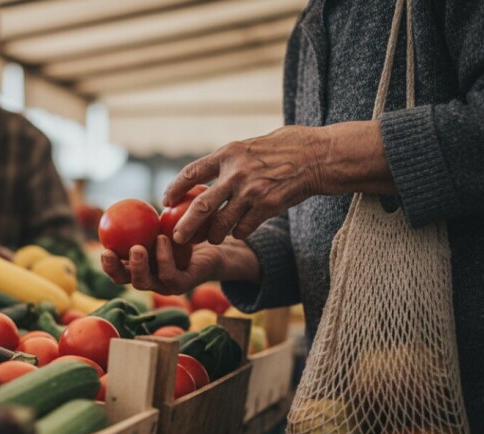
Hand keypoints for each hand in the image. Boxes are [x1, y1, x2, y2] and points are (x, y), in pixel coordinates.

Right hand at [101, 235, 259, 294]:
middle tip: (108, 253)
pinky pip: (169, 274)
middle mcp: (149, 278)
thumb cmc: (186, 231)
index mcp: (140, 266)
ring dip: (138, 265)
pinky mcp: (182, 285)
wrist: (216, 245)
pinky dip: (164, 257)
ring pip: (144, 282)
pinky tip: (163, 239)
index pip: (117, 269)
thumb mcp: (162, 225)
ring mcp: (164, 285)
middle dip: (114, 269)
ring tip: (137, 248)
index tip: (102, 247)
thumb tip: (124, 204)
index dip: (107, 263)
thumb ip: (144, 221)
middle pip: (125, 280)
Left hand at [163, 122, 392, 244]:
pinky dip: (238, 233)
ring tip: (213, 237)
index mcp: (228, 153)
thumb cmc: (282, 149)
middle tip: (176, 238)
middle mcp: (236, 172)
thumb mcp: (249, 146)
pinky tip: (239, 231)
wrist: (317, 156)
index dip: (175, 188)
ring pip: (222, 223)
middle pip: (202, 205)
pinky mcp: (268, 206)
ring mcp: (252, 191)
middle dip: (186, 225)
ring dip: (215, 234)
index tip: (165, 201)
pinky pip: (244, 228)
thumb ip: (227, 161)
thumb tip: (200, 178)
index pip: (191, 172)